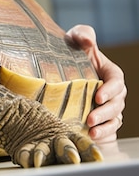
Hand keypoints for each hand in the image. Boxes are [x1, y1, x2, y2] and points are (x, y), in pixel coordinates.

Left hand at [66, 25, 126, 142]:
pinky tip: (92, 140)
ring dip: (104, 128)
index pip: (116, 82)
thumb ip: (83, 35)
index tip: (97, 97)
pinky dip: (103, 135)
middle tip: (90, 120)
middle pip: (116, 104)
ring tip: (91, 133)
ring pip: (114, 119)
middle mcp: (112, 91)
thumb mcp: (74, 37)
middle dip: (105, 113)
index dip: (110, 90)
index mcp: (111, 73)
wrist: (58, 64)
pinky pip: (108, 129)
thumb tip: (88, 41)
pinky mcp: (99, 117)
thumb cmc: (69, 49)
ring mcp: (107, 106)